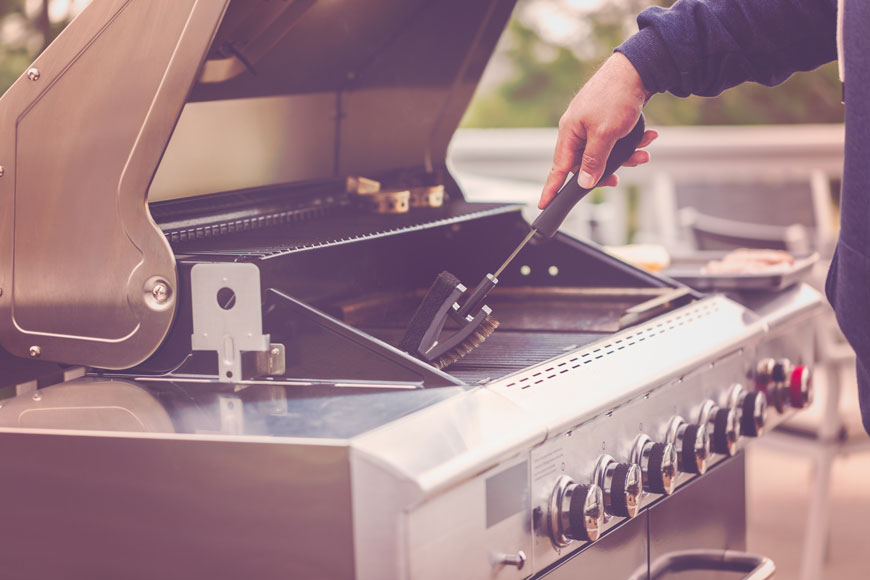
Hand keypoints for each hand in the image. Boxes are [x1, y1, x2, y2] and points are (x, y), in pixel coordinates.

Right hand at [539, 53, 657, 208]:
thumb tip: (584, 182)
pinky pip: (615, 140)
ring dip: (625, 156)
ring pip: (605, 152)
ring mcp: (592, 123)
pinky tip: (647, 136)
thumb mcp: (605, 134)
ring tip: (642, 153)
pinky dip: (631, 141)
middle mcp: (578, 129)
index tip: (543, 205)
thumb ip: (593, 161)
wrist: (637, 68)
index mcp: (570, 132)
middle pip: (586, 163)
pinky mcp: (607, 119)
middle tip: (618, 178)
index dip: (551, 188)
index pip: (558, 168)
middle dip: (607, 170)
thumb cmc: (615, 96)